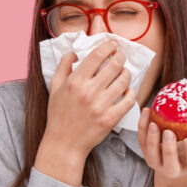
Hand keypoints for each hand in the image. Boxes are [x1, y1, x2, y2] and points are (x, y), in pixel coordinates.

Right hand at [35, 41, 135, 184]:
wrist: (64, 143)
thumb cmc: (59, 114)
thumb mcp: (55, 88)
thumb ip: (63, 66)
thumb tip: (74, 52)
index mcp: (75, 81)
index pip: (97, 56)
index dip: (108, 46)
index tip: (113, 44)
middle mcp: (88, 92)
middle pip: (114, 65)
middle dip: (121, 56)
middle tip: (121, 55)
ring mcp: (101, 105)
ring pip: (124, 81)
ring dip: (126, 73)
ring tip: (124, 73)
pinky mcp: (111, 118)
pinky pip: (129, 100)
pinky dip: (131, 92)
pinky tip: (127, 90)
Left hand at [138, 107, 186, 186]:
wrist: (179, 159)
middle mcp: (174, 169)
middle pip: (169, 164)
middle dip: (168, 148)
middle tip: (169, 132)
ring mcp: (159, 163)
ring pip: (152, 156)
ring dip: (151, 140)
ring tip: (153, 123)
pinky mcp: (147, 153)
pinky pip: (141, 142)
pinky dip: (142, 128)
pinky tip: (147, 112)